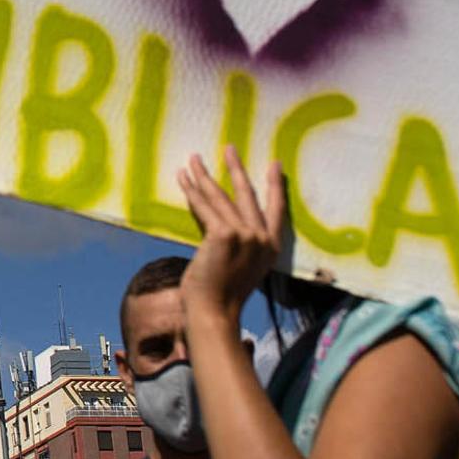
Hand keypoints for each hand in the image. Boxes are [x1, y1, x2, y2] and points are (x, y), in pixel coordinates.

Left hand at [176, 146, 287, 321]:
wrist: (214, 310)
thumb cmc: (223, 293)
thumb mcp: (240, 264)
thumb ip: (237, 241)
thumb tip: (217, 220)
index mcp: (271, 247)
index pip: (276, 209)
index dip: (275, 186)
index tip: (274, 164)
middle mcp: (262, 238)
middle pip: (247, 194)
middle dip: (236, 168)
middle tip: (229, 148)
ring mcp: (244, 235)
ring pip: (219, 197)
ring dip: (203, 175)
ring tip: (193, 159)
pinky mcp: (223, 234)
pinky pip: (203, 207)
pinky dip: (191, 191)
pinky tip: (182, 178)